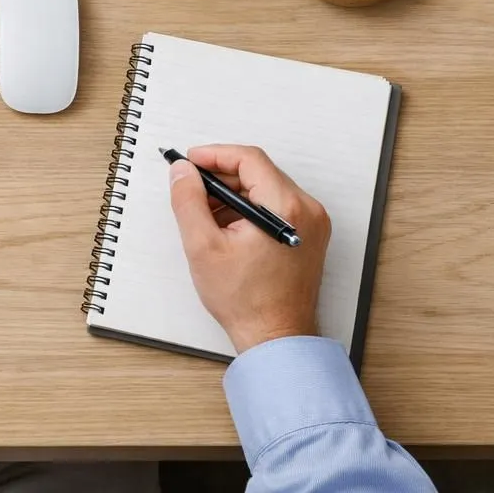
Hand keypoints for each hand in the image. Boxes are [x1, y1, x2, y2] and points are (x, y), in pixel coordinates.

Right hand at [168, 144, 330, 353]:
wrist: (276, 337)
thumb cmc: (246, 301)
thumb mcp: (203, 246)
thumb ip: (189, 201)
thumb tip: (182, 172)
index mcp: (286, 207)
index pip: (249, 160)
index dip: (214, 155)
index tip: (190, 162)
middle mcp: (307, 210)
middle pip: (258, 172)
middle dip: (221, 176)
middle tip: (191, 187)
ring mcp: (312, 224)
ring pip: (266, 189)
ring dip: (233, 193)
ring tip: (204, 213)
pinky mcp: (308, 236)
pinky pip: (275, 206)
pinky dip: (248, 208)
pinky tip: (225, 227)